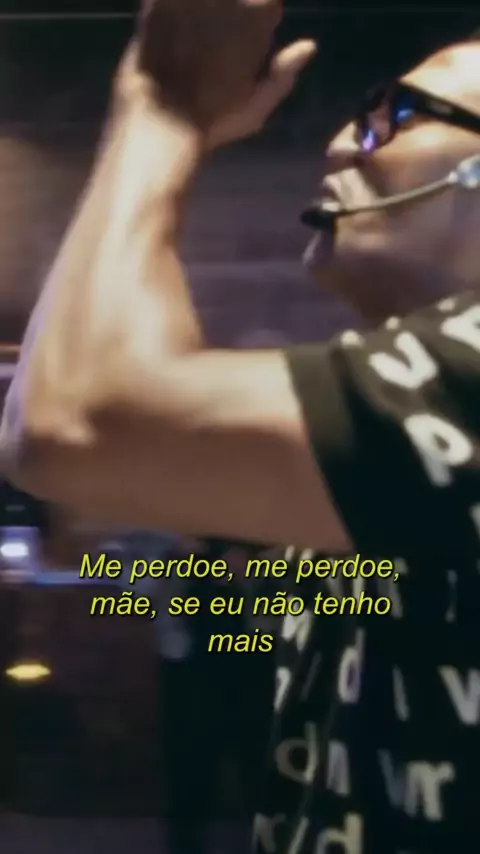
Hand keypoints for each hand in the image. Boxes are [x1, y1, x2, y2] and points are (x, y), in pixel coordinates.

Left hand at [134, 0, 315, 138]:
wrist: (161, 119)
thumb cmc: (213, 121)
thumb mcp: (256, 106)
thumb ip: (284, 74)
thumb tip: (309, 46)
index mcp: (258, 17)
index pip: (268, 4)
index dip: (260, 22)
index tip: (249, 44)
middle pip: (237, 0)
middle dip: (229, 15)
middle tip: (214, 45)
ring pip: (204, 2)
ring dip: (203, 14)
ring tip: (195, 41)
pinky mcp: (160, 1)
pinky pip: (164, 0)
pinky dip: (168, 9)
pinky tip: (172, 34)